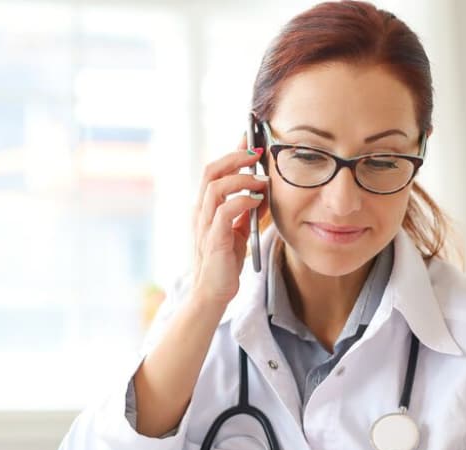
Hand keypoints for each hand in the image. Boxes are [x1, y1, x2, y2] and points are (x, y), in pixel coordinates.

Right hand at [190, 136, 268, 308]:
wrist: (213, 293)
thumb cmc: (225, 262)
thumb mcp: (239, 229)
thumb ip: (247, 210)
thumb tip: (264, 190)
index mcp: (206, 206)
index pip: (215, 170)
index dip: (232, 152)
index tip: (251, 139)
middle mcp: (201, 211)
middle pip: (211, 170)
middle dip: (235, 157)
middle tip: (257, 152)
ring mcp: (204, 224)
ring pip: (215, 187)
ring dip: (241, 178)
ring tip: (261, 180)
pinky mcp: (213, 239)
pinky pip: (224, 211)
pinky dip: (242, 201)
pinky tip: (257, 201)